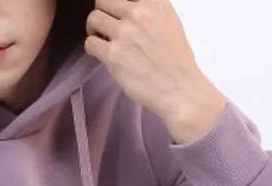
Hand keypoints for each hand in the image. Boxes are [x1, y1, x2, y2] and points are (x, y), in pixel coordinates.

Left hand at [83, 0, 227, 143]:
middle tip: (105, 26)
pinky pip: (91, 43)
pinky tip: (102, 55)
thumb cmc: (177, 63)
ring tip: (102, 40)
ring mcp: (125, 34)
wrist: (180, 90)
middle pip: (103, 0)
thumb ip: (149, 11)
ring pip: (93, 19)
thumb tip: (129, 10)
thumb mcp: (169, 22)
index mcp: (154, 2)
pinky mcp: (114, 55)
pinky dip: (92, 48)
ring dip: (94, 30)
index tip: (115, 13)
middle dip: (102, 13)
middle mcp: (138, 13)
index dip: (116, 4)